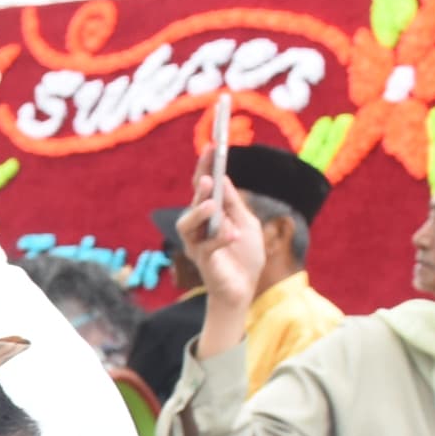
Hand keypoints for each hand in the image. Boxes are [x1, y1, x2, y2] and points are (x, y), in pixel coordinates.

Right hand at [186, 164, 265, 345]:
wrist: (244, 289)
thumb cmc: (244, 256)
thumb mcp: (247, 223)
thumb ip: (234, 204)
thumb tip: (222, 178)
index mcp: (210, 214)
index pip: (204, 186)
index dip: (206, 166)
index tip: (212, 146)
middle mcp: (199, 227)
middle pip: (194, 201)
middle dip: (200, 189)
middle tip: (209, 178)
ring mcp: (197, 244)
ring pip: (187, 224)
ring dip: (199, 212)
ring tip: (212, 205)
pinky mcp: (203, 261)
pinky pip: (208, 246)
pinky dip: (221, 238)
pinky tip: (233, 235)